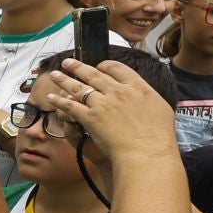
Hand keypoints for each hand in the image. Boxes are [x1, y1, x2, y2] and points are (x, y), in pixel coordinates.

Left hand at [43, 59, 181, 162]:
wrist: (146, 151)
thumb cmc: (158, 134)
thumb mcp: (160, 106)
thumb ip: (146, 95)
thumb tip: (142, 92)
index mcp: (137, 86)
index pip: (117, 68)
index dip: (104, 65)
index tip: (97, 66)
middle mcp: (118, 91)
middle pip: (94, 74)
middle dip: (78, 67)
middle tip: (67, 62)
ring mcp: (103, 104)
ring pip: (79, 87)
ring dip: (64, 80)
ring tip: (54, 75)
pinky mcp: (91, 118)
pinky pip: (71, 106)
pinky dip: (59, 101)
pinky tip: (51, 98)